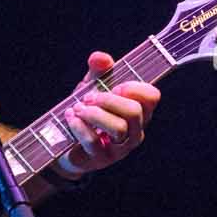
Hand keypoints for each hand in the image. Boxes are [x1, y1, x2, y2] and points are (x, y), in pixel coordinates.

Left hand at [55, 50, 159, 176]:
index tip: (116, 86)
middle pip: (135, 112)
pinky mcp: (101, 159)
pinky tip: (70, 117)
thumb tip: (101, 58)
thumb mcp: (91, 88)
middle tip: (89, 97)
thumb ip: (98, 71)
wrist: (63, 144)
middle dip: (109, 100)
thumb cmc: (86, 113)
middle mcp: (134, 131)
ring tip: (78, 108)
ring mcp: (119, 148)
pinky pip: (94, 141)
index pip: (152, 97)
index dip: (135, 87)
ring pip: (119, 128)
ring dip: (95, 113)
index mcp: (139, 112)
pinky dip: (79, 126)